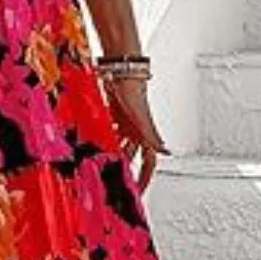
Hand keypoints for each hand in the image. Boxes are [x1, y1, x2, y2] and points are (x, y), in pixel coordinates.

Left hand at [101, 74, 169, 190]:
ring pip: (119, 145)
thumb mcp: (141, 117)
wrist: (121, 69)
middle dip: (125, 169)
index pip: (148, 162)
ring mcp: (124, 123)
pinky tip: (92, 145)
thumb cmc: (133, 90)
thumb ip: (152, 136)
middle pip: (131, 156)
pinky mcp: (114, 114)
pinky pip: (108, 132)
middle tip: (116, 182)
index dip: (146, 177)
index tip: (140, 191)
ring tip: (101, 167)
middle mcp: (136, 130)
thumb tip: (168, 152)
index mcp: (145, 133)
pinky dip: (102, 140)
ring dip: (111, 155)